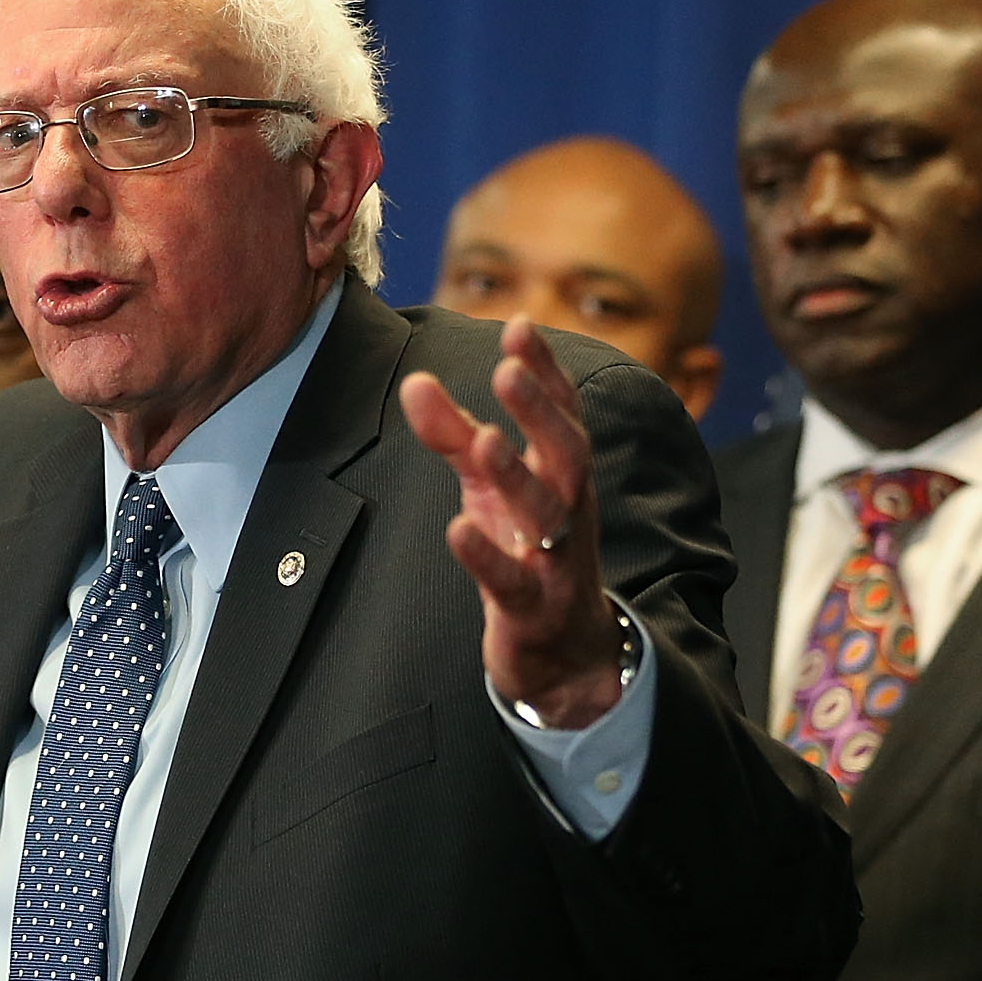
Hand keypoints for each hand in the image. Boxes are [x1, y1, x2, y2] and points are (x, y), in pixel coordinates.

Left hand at [399, 319, 625, 726]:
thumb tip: (414, 380)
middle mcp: (567, 510)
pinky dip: (485, 556)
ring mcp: (553, 559)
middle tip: (509, 371)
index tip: (521, 326)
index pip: (562, 413)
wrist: (564, 655)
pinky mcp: (530, 608)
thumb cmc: (525, 550)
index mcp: (560, 475)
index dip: (545, 371)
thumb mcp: (488, 487)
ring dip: (515, 475)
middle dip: (540, 412)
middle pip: (567, 453)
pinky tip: (459, 530)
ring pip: (545, 514)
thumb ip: (453, 433)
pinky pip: (511, 580)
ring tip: (485, 440)